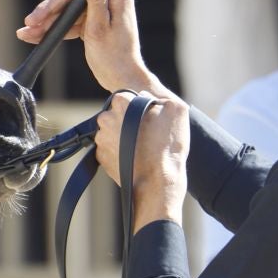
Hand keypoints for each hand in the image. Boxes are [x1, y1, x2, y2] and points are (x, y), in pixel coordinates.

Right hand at [18, 0, 164, 97]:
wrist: (120, 80)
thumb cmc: (115, 56)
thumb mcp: (101, 25)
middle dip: (53, 5)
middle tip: (33, 19)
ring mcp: (98, 11)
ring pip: (68, 7)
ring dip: (47, 19)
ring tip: (27, 31)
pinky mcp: (90, 23)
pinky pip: (69, 21)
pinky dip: (53, 28)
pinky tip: (34, 36)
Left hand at [95, 90, 188, 230]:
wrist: (158, 183)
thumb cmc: (167, 146)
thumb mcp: (177, 110)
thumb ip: (159, 97)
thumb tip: (145, 95)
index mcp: (121, 102)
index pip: (126, 97)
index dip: (140, 107)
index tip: (149, 118)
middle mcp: (105, 119)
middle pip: (117, 115)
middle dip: (128, 121)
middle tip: (146, 134)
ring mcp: (101, 139)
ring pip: (112, 132)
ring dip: (122, 137)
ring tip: (141, 148)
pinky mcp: (100, 157)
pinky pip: (110, 150)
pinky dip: (119, 152)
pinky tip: (134, 158)